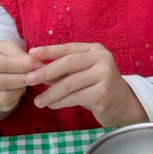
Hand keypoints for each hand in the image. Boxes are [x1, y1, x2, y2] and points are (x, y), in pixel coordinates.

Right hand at [0, 39, 40, 112]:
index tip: (38, 64)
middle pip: (3, 82)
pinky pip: (6, 105)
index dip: (22, 66)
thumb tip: (35, 64)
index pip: (2, 64)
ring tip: (29, 81)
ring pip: (4, 97)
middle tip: (38, 75)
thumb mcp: (4, 47)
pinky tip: (20, 88)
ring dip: (21, 89)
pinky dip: (17, 98)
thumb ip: (18, 54)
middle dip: (24, 79)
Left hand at [27, 43, 148, 127]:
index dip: (49, 51)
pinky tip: (52, 105)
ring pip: (69, 83)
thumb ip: (64, 71)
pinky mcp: (104, 93)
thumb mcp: (83, 74)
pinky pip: (75, 97)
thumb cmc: (98, 87)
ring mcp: (105, 75)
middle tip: (29, 79)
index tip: (31, 54)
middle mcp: (102, 58)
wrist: (123, 105)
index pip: (68, 48)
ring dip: (50, 93)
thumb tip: (36, 70)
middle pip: (68, 63)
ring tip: (38, 101)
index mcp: (95, 50)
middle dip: (46, 72)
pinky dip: (60, 102)